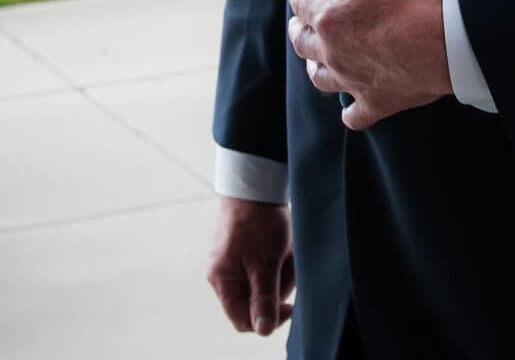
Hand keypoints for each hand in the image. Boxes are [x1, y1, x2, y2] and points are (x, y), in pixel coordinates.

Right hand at [207, 196, 293, 335]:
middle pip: (259, 300)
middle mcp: (226, 276)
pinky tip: (287, 246)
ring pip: (268, 283)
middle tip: (289, 263)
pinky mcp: (249, 252)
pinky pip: (269, 267)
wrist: (256, 185)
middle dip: (280, 284)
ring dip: (284, 270)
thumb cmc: (257, 222)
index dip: (268, 318)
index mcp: (222, 282)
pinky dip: (282, 259)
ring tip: (288, 249)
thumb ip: (264, 298)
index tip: (292, 306)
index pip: (243, 320)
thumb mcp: (265, 263)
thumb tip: (263, 330)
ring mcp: (237, 264)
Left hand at [286, 0, 450, 130]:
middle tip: (300, 21)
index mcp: (330, 19)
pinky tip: (351, 104)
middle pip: (302, 42)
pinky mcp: (375, 102)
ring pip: (319, 78)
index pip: (302, 2)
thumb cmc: (413, 3)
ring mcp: (352, 82)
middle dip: (298, 28)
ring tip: (316, 59)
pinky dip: (349, 110)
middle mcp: (332, 54)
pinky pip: (353, 114)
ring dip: (314, 66)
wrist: (447, 45)